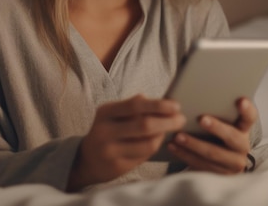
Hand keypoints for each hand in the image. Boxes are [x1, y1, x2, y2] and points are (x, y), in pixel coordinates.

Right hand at [67, 94, 185, 190]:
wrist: (87, 160)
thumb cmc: (107, 131)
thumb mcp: (113, 115)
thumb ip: (133, 106)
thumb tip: (163, 101)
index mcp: (105, 112)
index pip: (135, 105)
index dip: (158, 105)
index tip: (176, 105)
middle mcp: (105, 131)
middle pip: (145, 124)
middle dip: (168, 121)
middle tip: (181, 119)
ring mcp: (111, 150)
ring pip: (148, 143)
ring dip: (163, 136)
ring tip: (170, 130)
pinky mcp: (118, 166)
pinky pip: (145, 156)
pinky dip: (155, 147)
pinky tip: (158, 141)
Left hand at [167, 97, 256, 173]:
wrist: (214, 160)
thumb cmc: (212, 132)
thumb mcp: (217, 121)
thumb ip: (213, 110)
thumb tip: (193, 93)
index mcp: (243, 128)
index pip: (250, 117)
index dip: (247, 109)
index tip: (240, 100)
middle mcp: (242, 146)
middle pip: (232, 137)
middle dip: (216, 128)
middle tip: (201, 119)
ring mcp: (233, 162)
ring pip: (213, 153)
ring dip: (194, 144)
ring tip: (178, 136)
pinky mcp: (220, 175)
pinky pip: (201, 165)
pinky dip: (185, 154)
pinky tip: (173, 146)